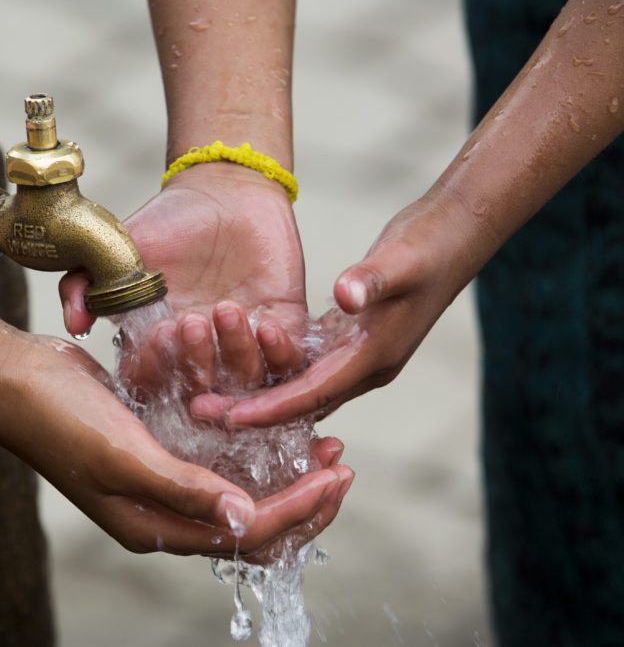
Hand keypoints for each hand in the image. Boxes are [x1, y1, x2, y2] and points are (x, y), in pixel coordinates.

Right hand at [13, 332, 352, 555]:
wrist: (16, 380)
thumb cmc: (59, 418)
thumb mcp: (123, 454)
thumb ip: (185, 490)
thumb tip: (247, 522)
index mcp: (153, 527)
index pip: (246, 536)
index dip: (298, 509)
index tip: (336, 474)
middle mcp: (161, 512)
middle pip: (251, 523)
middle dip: (302, 497)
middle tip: (339, 462)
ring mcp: (158, 482)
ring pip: (238, 489)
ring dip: (282, 470)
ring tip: (319, 441)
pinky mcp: (156, 450)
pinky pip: (216, 459)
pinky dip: (249, 445)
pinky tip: (271, 420)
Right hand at [60, 163, 308, 402]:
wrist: (226, 192)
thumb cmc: (170, 222)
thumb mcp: (117, 248)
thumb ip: (84, 282)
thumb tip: (74, 324)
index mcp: (160, 346)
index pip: (153, 384)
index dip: (154, 369)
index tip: (156, 333)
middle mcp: (202, 356)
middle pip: (200, 393)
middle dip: (195, 364)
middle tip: (190, 322)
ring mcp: (244, 346)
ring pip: (245, 383)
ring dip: (236, 354)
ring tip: (225, 309)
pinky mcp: (285, 328)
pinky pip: (290, 362)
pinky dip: (279, 353)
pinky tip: (265, 324)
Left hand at [216, 196, 476, 426]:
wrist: (454, 237)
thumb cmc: (427, 247)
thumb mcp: (399, 260)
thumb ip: (371, 279)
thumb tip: (345, 295)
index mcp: (374, 356)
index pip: (313, 393)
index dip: (270, 408)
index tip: (228, 416)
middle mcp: (365, 367)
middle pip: (301, 402)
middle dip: (252, 411)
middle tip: (199, 413)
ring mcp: (358, 356)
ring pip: (301, 389)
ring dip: (258, 394)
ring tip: (207, 395)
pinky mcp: (349, 341)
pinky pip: (306, 367)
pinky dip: (273, 371)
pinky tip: (235, 367)